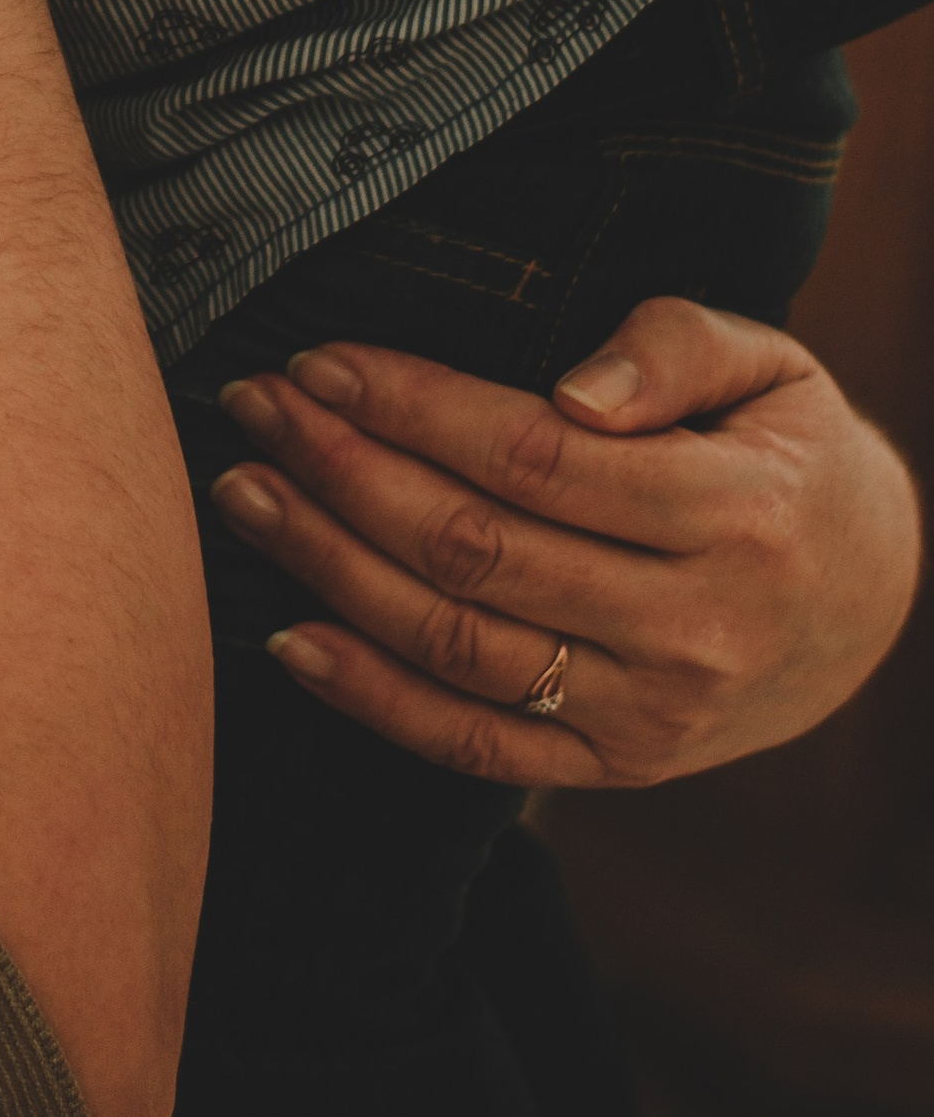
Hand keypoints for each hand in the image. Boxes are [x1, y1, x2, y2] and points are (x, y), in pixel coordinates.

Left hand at [209, 297, 921, 787]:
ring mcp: (653, 716)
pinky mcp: (618, 770)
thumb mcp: (772, 366)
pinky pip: (475, 745)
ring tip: (245, 495)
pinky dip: (372, 699)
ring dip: (330, 569)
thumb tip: (574, 390)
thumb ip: (676, 345)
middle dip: (343, 472)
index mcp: (732, 513)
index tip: (321, 361)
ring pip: (458, 645)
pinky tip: (291, 637)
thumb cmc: (790, 456)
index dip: (413, 407)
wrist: (870, 603)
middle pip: (477, 549)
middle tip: (255, 408)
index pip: (534, 458)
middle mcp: (691, 628)